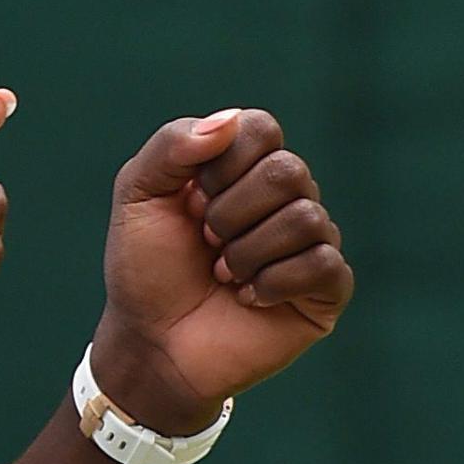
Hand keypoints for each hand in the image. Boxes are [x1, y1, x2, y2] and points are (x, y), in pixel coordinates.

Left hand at [93, 105, 353, 434]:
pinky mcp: (326, 289)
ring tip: (223, 275)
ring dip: (248, 253)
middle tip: (206, 244)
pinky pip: (325, 264)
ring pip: (307, 218)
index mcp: (245, 166)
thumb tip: (230, 121)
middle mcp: (285, 197)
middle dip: (230, 215)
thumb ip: (171, 146)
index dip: (221, 167)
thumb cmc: (145, 270)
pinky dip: (274, 284)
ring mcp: (310, 242)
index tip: (191, 202)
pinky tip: (249, 299)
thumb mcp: (137, 197)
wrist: (151, 343)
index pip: (262, 129)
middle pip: (288, 171)